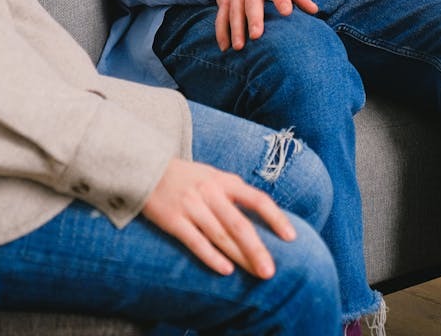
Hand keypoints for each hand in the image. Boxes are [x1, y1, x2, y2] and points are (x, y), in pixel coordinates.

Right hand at [141, 157, 296, 277]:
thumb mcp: (214, 176)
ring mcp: (192, 206)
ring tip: (255, 273)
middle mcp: (210, 192)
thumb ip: (234, 193)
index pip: (257, 199)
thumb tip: (261, 215)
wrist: (148, 168)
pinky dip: (211, 257)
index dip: (275, 218)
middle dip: (257, 249)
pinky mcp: (174, 219)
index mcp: (225, 181)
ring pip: (220, 236)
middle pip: (239, 224)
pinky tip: (225, 270)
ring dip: (239, 257)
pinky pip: (195, 241)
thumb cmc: (188, 177)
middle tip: (270, 271)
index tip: (291, 237)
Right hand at [201, 0, 317, 50]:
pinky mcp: (223, 1)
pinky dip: (221, 33)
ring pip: (233, 12)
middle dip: (253, 19)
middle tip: (257, 35)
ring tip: (239, 47)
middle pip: (251, 2)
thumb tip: (314, 10)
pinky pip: (220, 18)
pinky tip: (224, 48)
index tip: (287, 12)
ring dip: (235, 30)